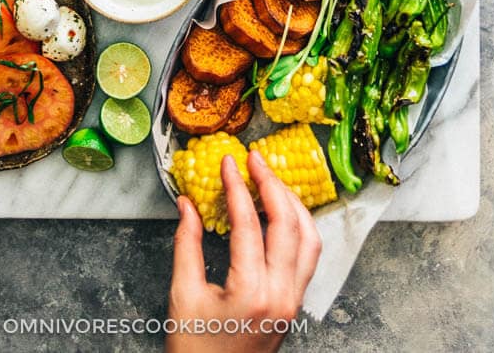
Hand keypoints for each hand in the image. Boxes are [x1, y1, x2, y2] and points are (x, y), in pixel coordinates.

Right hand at [166, 151, 320, 352]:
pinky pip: (310, 256)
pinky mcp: (294, 305)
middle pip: (288, 224)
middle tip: (254, 159)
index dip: (238, 186)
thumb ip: (186, 244)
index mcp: (251, 292)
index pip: (249, 223)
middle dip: (272, 184)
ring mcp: (293, 301)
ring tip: (271, 180)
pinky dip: (301, 227)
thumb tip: (187, 203)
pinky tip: (284, 213)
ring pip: (310, 238)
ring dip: (293, 203)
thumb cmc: (194, 351)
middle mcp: (281, 295)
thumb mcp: (183, 295)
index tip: (229, 162)